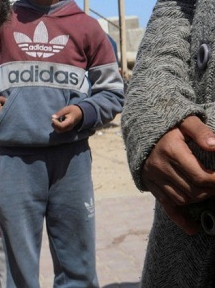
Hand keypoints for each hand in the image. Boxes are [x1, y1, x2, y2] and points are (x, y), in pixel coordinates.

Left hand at [51, 105, 83, 132]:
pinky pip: (60, 130)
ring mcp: (68, 128)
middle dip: (54, 125)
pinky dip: (56, 126)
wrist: (80, 113)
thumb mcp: (66, 109)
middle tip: (53, 119)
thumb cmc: (72, 110)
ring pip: (59, 131)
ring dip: (55, 126)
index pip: (61, 126)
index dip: (56, 123)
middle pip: (59, 130)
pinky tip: (57, 121)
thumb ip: (59, 113)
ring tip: (55, 119)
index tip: (53, 118)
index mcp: (70, 122)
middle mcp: (69, 127)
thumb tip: (52, 117)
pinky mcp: (66, 128)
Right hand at [141, 116, 214, 233]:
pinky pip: (166, 206)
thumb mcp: (185, 122)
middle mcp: (159, 167)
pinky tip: (194, 228)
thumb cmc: (170, 126)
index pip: (200, 177)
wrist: (142, 128)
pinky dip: (180, 219)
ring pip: (183, 199)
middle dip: (213, 191)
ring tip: (210, 192)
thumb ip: (200, 132)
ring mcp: (153, 178)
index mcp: (170, 151)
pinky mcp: (151, 185)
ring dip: (200, 199)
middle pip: (194, 191)